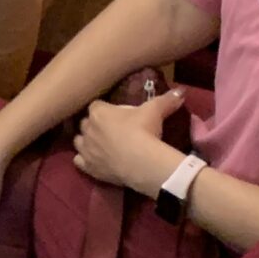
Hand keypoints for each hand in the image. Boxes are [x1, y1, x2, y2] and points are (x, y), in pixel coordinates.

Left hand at [71, 88, 187, 195]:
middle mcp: (87, 128)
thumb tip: (180, 91)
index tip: (115, 114)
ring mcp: (85, 148)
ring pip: (78, 141)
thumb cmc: (145, 131)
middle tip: (110, 130)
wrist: (142, 162)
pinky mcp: (87, 166)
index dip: (105, 110)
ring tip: (100, 145)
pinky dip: (83, 160)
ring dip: (86, 141)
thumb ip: (166, 99)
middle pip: (86, 123)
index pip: (96, 105)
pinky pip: (78, 161)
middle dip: (95, 125)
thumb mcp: (156, 110)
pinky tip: (94, 160)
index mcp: (99, 111)